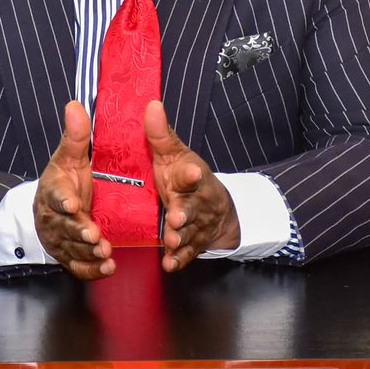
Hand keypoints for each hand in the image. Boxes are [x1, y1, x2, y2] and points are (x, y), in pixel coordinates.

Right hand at [33, 101, 115, 278]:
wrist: (52, 209)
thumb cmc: (65, 179)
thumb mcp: (69, 156)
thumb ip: (76, 135)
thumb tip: (75, 104)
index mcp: (53, 189)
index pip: (56, 195)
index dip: (63, 201)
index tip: (74, 204)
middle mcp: (53, 217)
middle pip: (64, 226)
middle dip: (79, 231)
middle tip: (96, 235)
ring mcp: (61, 239)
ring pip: (72, 248)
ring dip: (88, 252)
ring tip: (105, 252)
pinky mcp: (70, 256)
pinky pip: (78, 267)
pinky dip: (92, 270)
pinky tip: (107, 268)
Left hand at [145, 100, 240, 271]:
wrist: (218, 210)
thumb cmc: (187, 178)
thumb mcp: (174, 156)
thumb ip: (161, 135)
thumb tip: (151, 104)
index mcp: (191, 177)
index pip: (191, 174)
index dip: (191, 174)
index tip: (191, 172)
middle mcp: (196, 202)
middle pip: (191, 208)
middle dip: (184, 212)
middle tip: (175, 216)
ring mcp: (195, 226)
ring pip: (188, 233)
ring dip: (180, 237)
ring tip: (170, 239)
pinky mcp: (192, 245)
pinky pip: (186, 255)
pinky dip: (178, 260)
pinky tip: (169, 264)